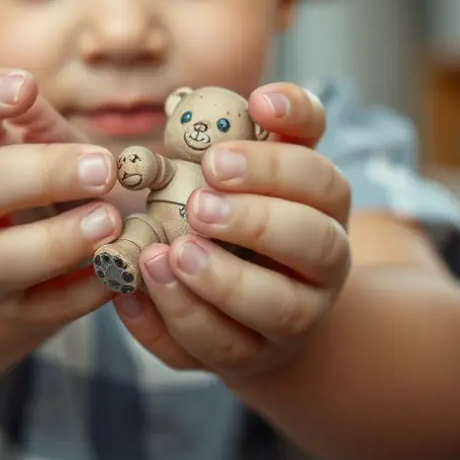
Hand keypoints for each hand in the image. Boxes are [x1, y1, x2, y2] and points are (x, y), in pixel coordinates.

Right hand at [0, 68, 122, 328]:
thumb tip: (39, 96)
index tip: (26, 86)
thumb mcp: (52, 144)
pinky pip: (42, 306)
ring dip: (58, 241)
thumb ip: (46, 123)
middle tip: (105, 168)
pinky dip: (82, 292)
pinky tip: (119, 273)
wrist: (44, 259)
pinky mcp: (10, 308)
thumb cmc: (54, 182)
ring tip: (110, 222)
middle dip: (44, 175)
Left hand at [113, 83, 351, 378]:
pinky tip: (136, 287)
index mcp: (322, 206)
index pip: (323, 173)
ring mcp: (294, 317)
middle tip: (200, 201)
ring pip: (277, 307)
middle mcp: (323, 262)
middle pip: (313, 241)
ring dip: (222, 280)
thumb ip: (234, 138)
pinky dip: (176, 319)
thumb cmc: (240, 218)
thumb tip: (199, 102)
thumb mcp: (242, 173)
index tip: (255, 105)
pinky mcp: (251, 357)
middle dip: (256, 218)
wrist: (256, 313)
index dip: (291, 141)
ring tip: (173, 253)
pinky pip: (220, 348)